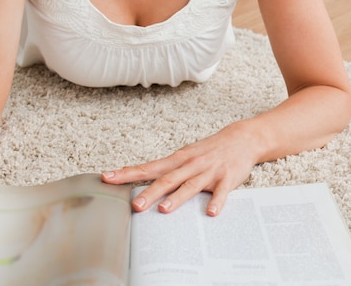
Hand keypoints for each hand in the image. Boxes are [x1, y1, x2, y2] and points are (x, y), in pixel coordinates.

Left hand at [102, 121, 259, 215]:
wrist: (242, 138)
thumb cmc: (210, 150)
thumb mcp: (187, 156)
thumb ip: (169, 171)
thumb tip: (145, 186)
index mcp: (178, 159)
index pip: (149, 167)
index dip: (128, 173)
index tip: (107, 178)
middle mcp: (191, 164)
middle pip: (167, 179)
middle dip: (150, 192)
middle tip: (135, 206)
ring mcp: (209, 171)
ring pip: (191, 185)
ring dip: (178, 197)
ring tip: (164, 209)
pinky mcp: (228, 178)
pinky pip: (221, 192)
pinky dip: (216, 202)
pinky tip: (211, 212)